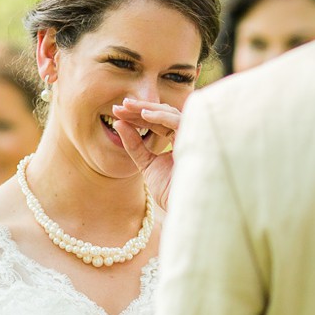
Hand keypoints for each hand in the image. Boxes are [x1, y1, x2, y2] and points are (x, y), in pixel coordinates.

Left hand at [111, 96, 183, 211]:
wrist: (183, 207)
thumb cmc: (169, 191)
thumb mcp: (146, 164)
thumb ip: (134, 145)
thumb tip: (119, 123)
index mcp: (179, 140)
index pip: (158, 122)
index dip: (137, 116)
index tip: (117, 112)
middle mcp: (188, 135)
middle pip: (164, 113)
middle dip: (140, 108)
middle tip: (119, 106)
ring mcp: (194, 136)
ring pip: (171, 113)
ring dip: (147, 108)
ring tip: (126, 107)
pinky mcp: (197, 139)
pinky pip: (179, 121)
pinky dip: (161, 116)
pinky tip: (143, 115)